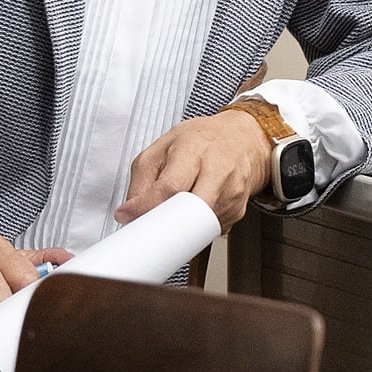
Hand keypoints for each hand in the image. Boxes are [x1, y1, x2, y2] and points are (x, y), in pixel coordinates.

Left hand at [122, 108, 278, 232]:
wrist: (243, 139)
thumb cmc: (203, 140)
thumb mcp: (163, 146)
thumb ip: (141, 178)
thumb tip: (129, 212)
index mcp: (195, 151)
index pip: (170, 187)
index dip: (146, 207)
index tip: (128, 216)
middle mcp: (218, 172)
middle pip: (188, 214)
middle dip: (163, 225)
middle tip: (148, 224)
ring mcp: (231, 194)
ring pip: (196, 229)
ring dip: (178, 227)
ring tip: (174, 207)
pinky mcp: (237, 211)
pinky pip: (208, 232)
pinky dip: (196, 228)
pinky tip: (195, 207)